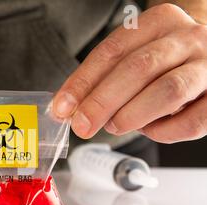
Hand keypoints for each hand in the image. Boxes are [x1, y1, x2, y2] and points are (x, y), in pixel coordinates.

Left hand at [53, 4, 206, 142]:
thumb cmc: (164, 61)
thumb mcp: (133, 56)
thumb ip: (104, 78)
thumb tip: (70, 109)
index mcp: (159, 22)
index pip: (112, 50)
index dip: (83, 81)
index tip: (63, 107)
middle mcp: (188, 38)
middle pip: (138, 68)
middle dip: (102, 102)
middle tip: (82, 125)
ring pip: (168, 91)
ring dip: (132, 115)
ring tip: (115, 125)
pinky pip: (192, 121)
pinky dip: (164, 132)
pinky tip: (150, 129)